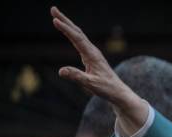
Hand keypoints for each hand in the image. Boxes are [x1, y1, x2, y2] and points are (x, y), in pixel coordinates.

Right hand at [50, 6, 147, 134]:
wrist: (118, 92)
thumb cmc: (107, 88)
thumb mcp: (91, 84)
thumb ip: (77, 77)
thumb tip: (61, 71)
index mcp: (92, 55)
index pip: (77, 38)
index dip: (66, 29)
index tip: (55, 20)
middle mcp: (93, 51)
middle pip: (77, 32)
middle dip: (65, 20)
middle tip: (52, 9)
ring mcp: (92, 53)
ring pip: (79, 35)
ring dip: (68, 25)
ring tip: (56, 17)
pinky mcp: (92, 57)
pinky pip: (80, 41)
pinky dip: (72, 34)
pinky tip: (68, 32)